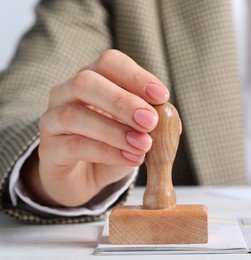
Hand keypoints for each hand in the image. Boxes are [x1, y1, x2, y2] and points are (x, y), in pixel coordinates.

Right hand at [21, 50, 168, 206]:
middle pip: (86, 82)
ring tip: (144, 145)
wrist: (84, 178)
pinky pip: (75, 146)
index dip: (136, 76)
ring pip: (75, 115)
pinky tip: (131, 158)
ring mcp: (52, 120)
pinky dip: (107, 152)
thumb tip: (170, 117)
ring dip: (115, 130)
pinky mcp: (49, 150)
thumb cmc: (111, 145)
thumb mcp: (135, 130)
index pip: (109, 63)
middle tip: (150, 120)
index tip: (162, 95)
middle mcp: (66, 93)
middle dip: (123, 101)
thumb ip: (150, 121)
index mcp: (91, 79)